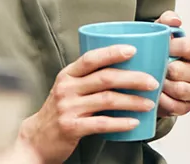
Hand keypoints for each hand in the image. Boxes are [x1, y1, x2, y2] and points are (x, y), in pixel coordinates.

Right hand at [19, 45, 159, 162]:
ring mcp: (68, 108)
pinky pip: (102, 123)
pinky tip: (135, 122)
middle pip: (105, 78)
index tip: (134, 50)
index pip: (91, 59)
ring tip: (150, 104)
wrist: (36, 139)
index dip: (112, 53)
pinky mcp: (71, 127)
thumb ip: (90, 79)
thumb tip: (127, 69)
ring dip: (132, 101)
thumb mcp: (69, 89)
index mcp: (67, 75)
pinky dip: (121, 122)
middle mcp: (66, 89)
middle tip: (153, 82)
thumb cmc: (60, 111)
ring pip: (107, 100)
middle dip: (133, 79)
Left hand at [155, 11, 189, 116]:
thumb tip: (175, 20)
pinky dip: (161, 100)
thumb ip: (168, 21)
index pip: (188, 46)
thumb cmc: (162, 54)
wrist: (156, 79)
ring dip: (161, 85)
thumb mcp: (163, 34)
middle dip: (162, 69)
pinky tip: (152, 94)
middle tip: (149, 66)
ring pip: (178, 89)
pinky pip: (174, 105)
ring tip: (150, 80)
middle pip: (179, 70)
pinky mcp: (187, 107)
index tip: (155, 46)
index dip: (169, 46)